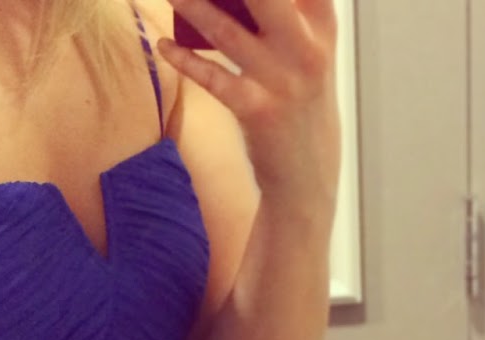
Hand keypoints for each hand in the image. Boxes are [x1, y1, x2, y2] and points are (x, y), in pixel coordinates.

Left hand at [157, 0, 340, 207]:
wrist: (307, 176)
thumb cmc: (300, 103)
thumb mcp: (308, 52)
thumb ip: (288, 14)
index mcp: (321, 26)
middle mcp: (306, 48)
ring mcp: (281, 80)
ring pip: (228, 30)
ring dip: (193, 4)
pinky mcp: (256, 111)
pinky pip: (213, 78)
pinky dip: (184, 59)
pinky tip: (162, 43)